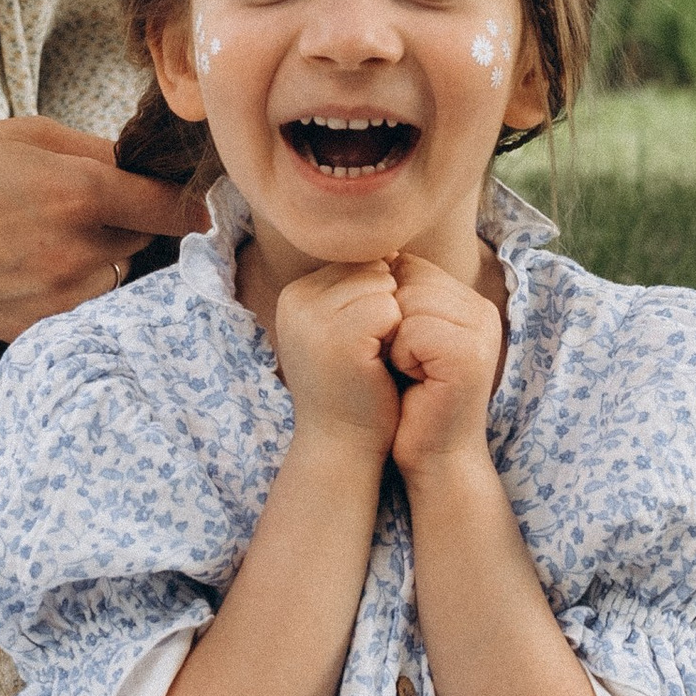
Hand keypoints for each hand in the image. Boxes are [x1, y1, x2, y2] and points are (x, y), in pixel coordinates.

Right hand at [0, 118, 204, 336]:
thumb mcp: (21, 134)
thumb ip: (90, 151)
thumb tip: (137, 168)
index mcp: (78, 191)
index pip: (170, 208)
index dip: (186, 202)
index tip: (192, 204)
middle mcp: (75, 250)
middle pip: (140, 244)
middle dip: (124, 225)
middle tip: (76, 207)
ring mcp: (53, 297)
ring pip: (111, 280)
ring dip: (97, 261)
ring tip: (39, 239)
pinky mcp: (29, 328)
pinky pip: (75, 309)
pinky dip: (65, 290)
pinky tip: (21, 266)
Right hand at [272, 257, 403, 460]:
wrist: (342, 445)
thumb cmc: (353, 387)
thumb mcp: (344, 331)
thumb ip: (356, 291)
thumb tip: (394, 250)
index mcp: (295, 296)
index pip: (355, 263)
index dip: (378, 294)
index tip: (371, 337)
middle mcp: (296, 301)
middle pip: (368, 268)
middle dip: (389, 301)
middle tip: (379, 348)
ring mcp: (314, 318)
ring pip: (381, 284)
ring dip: (396, 317)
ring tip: (380, 355)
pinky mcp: (340, 337)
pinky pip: (389, 308)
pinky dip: (400, 332)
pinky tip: (388, 361)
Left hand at [387, 252, 503, 475]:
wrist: (433, 457)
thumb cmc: (409, 400)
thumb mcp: (402, 340)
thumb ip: (396, 299)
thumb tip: (364, 256)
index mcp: (466, 302)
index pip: (410, 266)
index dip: (385, 301)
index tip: (390, 342)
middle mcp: (480, 310)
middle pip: (409, 279)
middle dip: (388, 319)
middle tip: (397, 360)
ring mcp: (480, 330)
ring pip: (409, 301)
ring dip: (393, 338)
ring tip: (406, 369)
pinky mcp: (470, 354)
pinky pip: (414, 329)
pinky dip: (401, 355)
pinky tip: (413, 379)